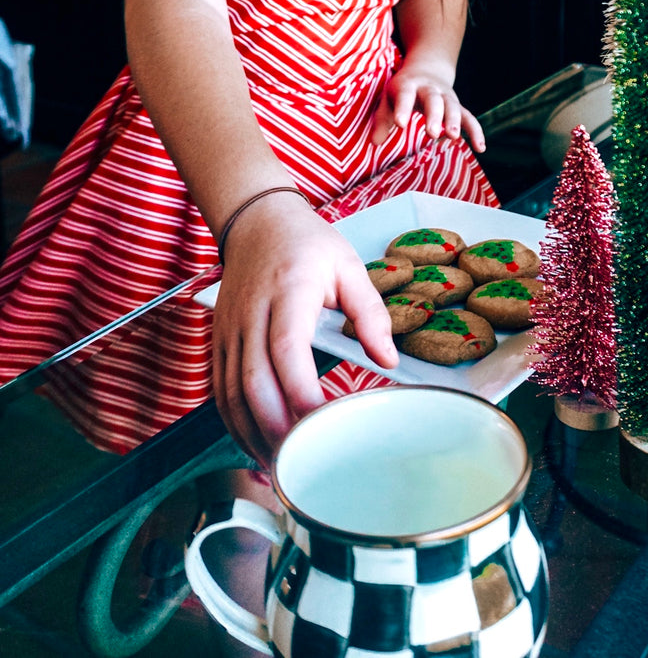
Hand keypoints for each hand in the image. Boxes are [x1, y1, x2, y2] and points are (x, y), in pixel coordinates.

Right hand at [211, 192, 397, 464]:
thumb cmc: (305, 243)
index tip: (326, 422)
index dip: (302, 392)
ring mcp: (230, 330)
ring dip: (255, 434)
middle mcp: (252, 314)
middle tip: (307, 459)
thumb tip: (388, 359)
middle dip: (278, 428)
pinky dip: (236, 424)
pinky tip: (257, 444)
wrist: (257, 222)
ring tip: (284, 465)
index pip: (287, 350)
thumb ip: (369, 313)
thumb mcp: (348, 265)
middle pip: (255, 382)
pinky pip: (221, 392)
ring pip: (232, 394)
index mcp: (288, 292)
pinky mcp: (220, 342)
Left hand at [370, 61, 485, 151]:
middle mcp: (430, 89)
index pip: (405, 96)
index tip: (400, 124)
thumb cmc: (403, 89)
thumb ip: (382, 120)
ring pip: (452, 107)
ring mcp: (446, 97)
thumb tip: (375, 143)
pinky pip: (469, 117)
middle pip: (433, 100)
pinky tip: (480, 148)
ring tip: (453, 137)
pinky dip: (475, 131)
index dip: (403, 109)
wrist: (427, 68)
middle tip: (432, 133)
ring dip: (453, 121)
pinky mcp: (457, 106)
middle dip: (434, 116)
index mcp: (409, 85)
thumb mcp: (388, 98)